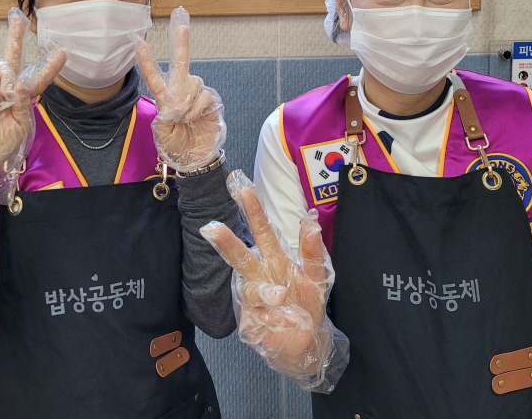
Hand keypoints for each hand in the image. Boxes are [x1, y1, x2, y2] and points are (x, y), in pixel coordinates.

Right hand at [0, 9, 66, 195]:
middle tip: (18, 18)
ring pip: (0, 66)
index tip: (62, 53)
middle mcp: (6, 89)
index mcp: (22, 98)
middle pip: (11, 58)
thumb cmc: (1, 144)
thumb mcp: (22, 125)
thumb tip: (18, 85)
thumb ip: (24, 104)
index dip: (49, 67)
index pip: (37, 79)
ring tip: (7, 97)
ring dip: (7, 78)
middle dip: (14, 37)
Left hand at [135, 6, 225, 170]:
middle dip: (182, 44)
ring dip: (187, 100)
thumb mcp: (162, 133)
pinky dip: (197, 108)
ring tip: (184, 117)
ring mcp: (197, 96)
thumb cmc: (176, 146)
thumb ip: (166, 115)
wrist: (194, 159)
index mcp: (165, 98)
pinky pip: (204, 96)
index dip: (147, 62)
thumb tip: (177, 102)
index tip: (139, 45)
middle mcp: (181, 93)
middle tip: (182, 25)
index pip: (155, 77)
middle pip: (182, 65)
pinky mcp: (211, 102)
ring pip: (193, 82)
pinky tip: (194, 118)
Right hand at [202, 171, 339, 381]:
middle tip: (213, 228)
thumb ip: (312, 252)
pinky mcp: (252, 322)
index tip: (245, 190)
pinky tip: (289, 319)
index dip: (254, 212)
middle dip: (227, 242)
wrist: (306, 340)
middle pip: (240, 257)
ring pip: (250, 289)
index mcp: (275, 259)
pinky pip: (260, 316)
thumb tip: (311, 223)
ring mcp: (254, 300)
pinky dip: (277, 317)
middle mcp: (260, 276)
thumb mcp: (317, 277)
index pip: (262, 232)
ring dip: (266, 292)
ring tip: (282, 296)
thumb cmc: (307, 303)